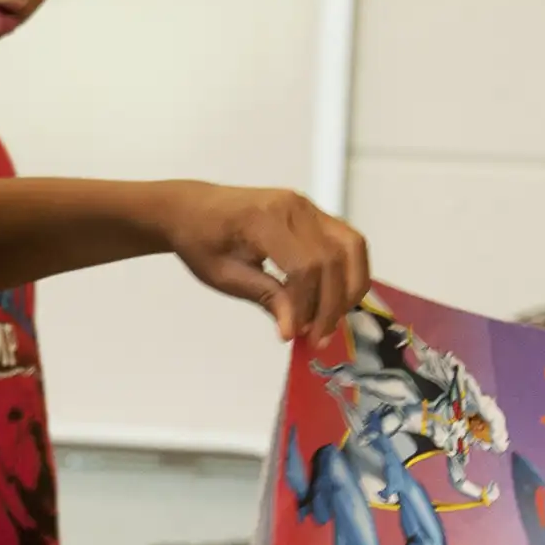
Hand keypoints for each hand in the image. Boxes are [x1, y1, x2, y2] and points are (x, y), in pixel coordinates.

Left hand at [159, 182, 370, 342]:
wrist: (193, 209)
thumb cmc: (201, 240)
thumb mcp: (224, 276)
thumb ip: (264, 297)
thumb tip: (292, 329)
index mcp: (264, 219)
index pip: (304, 266)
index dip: (305, 305)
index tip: (294, 333)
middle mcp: (294, 208)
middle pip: (334, 258)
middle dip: (332, 304)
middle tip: (318, 337)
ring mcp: (308, 207)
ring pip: (352, 247)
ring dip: (351, 287)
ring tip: (331, 320)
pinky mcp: (315, 214)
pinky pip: (346, 242)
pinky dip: (348, 272)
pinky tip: (333, 299)